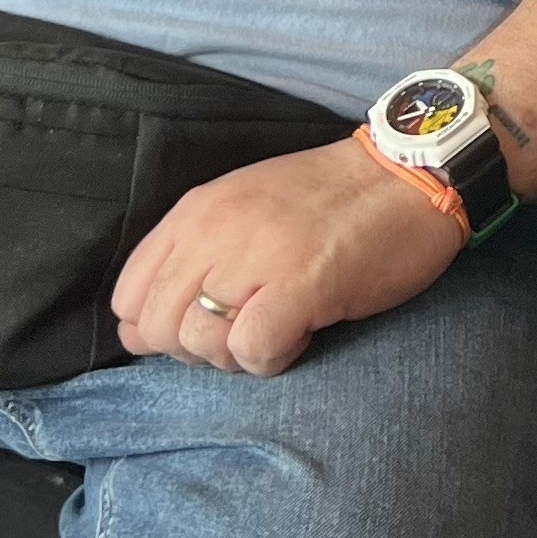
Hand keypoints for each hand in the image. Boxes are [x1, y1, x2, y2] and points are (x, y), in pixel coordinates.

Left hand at [112, 138, 462, 376]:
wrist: (407, 177)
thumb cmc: (331, 202)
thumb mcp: (243, 210)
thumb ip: (191, 258)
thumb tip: (140, 332)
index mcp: (197, 211)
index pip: (129, 295)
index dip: (158, 327)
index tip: (206, 323)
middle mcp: (216, 229)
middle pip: (157, 327)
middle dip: (192, 351)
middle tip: (244, 334)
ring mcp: (258, 255)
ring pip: (197, 342)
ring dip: (234, 356)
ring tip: (277, 330)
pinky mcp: (303, 283)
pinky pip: (251, 349)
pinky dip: (269, 360)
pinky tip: (299, 338)